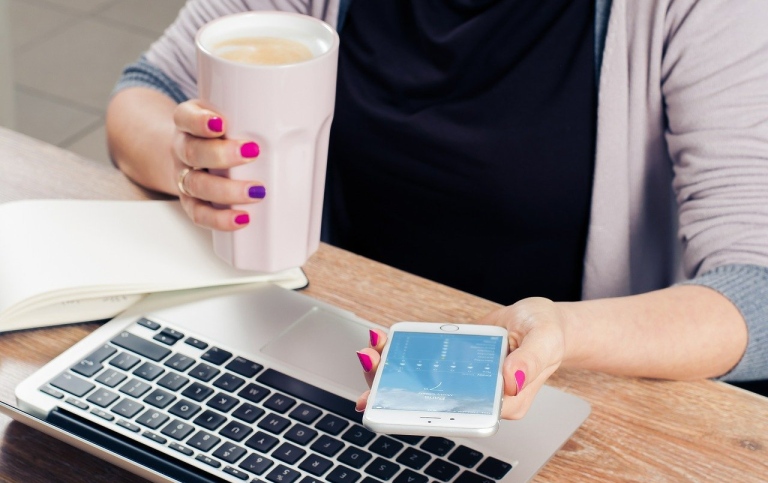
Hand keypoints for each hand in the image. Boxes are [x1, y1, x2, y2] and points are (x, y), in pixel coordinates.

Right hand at [172, 99, 265, 230]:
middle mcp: (183, 149)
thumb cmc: (221, 136)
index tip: (221, 124)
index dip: (200, 122)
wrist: (193, 156)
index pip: (185, 117)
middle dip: (222, 155)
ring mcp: (185, 177)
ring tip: (255, 191)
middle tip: (252, 153)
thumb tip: (300, 117)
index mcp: (189, 123)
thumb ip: (252, 115)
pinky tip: (242, 219)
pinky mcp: (191, 202)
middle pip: (193, 152)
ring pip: (197, 185)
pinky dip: (220, 219)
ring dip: (226, 190)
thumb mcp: (230, 116)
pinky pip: (199, 214)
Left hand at [355, 298, 567, 419]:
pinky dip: (404, 354)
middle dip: (394, 387)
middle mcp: (479, 397)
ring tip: (370, 352)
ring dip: (392, 370)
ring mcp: (465, 380)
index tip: (394, 400)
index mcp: (501, 403)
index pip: (457, 414)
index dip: (422, 412)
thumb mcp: (544, 340)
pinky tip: (386, 344)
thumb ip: (530, 360)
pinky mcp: (455, 363)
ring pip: (422, 383)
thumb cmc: (548, 333)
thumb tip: (510, 378)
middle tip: (371, 362)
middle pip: (431, 401)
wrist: (542, 320)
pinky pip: (426, 362)